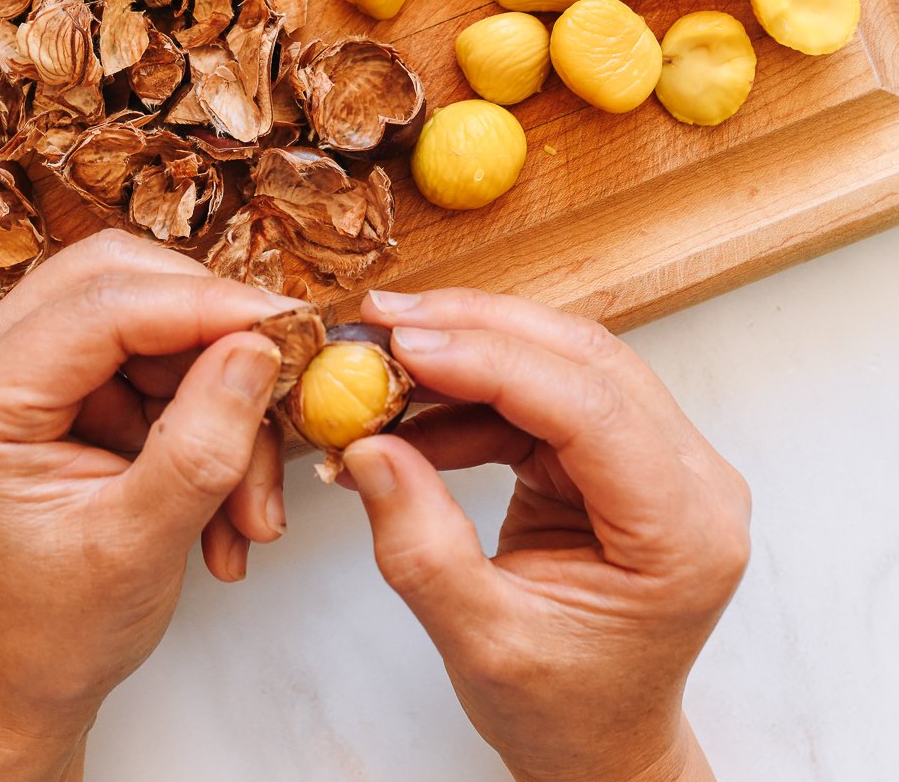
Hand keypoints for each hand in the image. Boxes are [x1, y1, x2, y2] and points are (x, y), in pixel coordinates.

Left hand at [0, 231, 289, 780]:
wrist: (20, 680)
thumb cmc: (52, 631)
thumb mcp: (138, 547)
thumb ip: (200, 445)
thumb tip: (257, 347)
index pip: (100, 305)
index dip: (204, 305)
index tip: (288, 327)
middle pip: (121, 280)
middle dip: (212, 334)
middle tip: (280, 385)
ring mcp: (23, 367)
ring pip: (151, 319)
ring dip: (217, 395)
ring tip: (248, 502)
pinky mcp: (62, 382)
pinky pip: (155, 360)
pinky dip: (203, 415)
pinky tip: (225, 498)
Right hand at [343, 289, 749, 781]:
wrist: (601, 744)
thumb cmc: (566, 712)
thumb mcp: (482, 642)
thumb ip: (421, 544)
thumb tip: (369, 447)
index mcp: (684, 532)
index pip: (591, 408)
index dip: (493, 361)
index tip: (406, 344)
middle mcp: (691, 481)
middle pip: (584, 360)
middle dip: (477, 329)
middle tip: (386, 322)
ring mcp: (660, 461)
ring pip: (564, 361)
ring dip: (471, 349)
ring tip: (386, 360)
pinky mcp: (619, 454)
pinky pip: (543, 394)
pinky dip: (473, 393)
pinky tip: (415, 411)